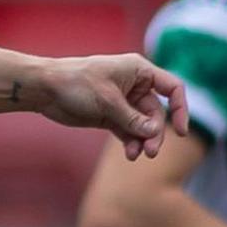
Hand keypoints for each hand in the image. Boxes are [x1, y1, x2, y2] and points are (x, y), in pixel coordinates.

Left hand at [30, 54, 190, 160]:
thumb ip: (132, 118)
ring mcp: (123, 102)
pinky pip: (128, 131)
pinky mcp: (110, 116)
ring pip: (142, 125)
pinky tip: (130, 153)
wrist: (44, 90)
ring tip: (138, 155)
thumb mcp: (107, 100)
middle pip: (156, 112)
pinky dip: (131, 142)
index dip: (181, 108)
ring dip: (143, 140)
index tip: (181, 131)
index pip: (171, 88)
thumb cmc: (75, 83)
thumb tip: (153, 132)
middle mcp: (134, 85)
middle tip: (151, 151)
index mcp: (139, 71)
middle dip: (155, 132)